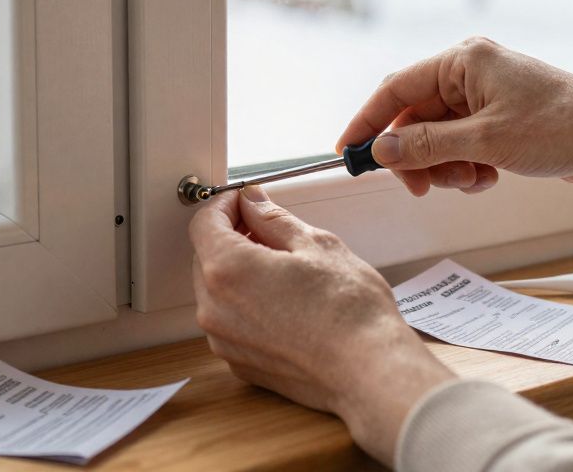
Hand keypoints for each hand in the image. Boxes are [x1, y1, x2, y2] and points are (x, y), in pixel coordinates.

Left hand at [189, 187, 454, 464]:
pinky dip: (245, 304)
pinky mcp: (239, 362)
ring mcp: (224, 340)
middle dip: (232, 236)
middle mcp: (214, 308)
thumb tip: (252, 202)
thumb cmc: (349, 310)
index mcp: (228, 269)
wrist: (369, 372)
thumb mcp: (315, 244)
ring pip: (216, 291)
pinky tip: (283, 300)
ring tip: (282, 267)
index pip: (204, 223)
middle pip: (206, 256)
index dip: (224, 205)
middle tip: (268, 229)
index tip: (246, 201)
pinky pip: (229, 322)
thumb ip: (273, 219)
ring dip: (238, 272)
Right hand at [336, 37, 572, 206]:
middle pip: (414, 117)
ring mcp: (487, 97)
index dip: (367, 123)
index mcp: (462, 60)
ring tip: (471, 179)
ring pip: (437, 137)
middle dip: (415, 156)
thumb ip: (425, 145)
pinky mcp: (502, 120)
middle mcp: (471, 73)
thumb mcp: (485, 142)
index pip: (394, 89)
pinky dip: (466, 167)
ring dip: (444, 166)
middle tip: (420, 186)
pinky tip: (489, 178)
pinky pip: (462, 146)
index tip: (348, 153)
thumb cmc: (564, 127)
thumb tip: (381, 149)